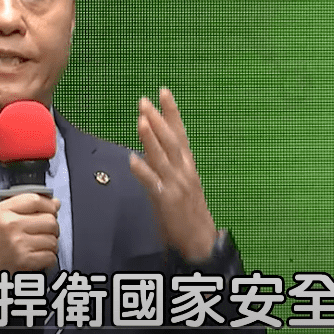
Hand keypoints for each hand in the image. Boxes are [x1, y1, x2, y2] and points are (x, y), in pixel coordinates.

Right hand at [0, 193, 59, 279]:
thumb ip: (24, 206)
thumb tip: (54, 203)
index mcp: (3, 211)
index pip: (36, 200)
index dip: (49, 205)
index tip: (51, 209)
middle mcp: (11, 225)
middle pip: (50, 220)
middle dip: (51, 227)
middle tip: (44, 231)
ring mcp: (19, 244)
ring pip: (52, 240)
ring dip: (50, 243)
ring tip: (39, 245)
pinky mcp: (24, 261)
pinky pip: (50, 256)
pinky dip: (48, 258)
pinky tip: (39, 256)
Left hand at [129, 87, 217, 262]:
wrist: (201, 241)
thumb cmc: (189, 213)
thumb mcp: (181, 183)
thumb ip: (167, 164)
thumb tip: (147, 147)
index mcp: (188, 165)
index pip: (180, 133)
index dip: (172, 112)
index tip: (164, 92)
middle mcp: (184, 171)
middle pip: (171, 140)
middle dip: (159, 119)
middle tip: (144, 101)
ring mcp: (177, 185)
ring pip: (162, 157)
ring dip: (151, 138)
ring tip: (141, 120)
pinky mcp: (167, 201)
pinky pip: (153, 183)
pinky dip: (143, 171)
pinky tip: (132, 159)